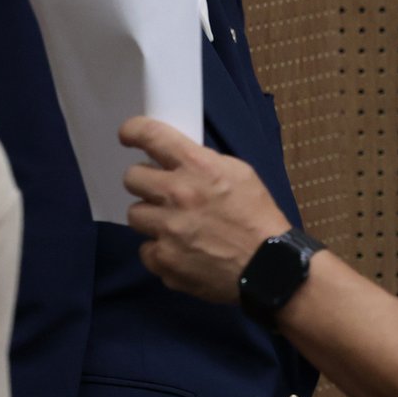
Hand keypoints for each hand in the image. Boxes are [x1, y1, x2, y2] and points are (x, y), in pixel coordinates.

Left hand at [120, 117, 290, 302]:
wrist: (269, 265)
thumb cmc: (258, 217)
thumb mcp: (241, 174)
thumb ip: (206, 163)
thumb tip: (179, 160)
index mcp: (199, 167)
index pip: (151, 136)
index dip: (133, 131)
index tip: (128, 135)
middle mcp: (177, 195)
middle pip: (132, 178)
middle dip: (146, 182)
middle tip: (162, 191)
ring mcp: (166, 230)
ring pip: (135, 214)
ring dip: (152, 217)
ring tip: (176, 225)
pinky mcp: (163, 260)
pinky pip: (146, 250)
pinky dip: (161, 250)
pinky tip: (182, 250)